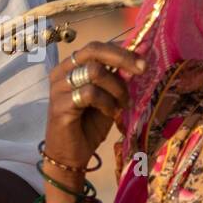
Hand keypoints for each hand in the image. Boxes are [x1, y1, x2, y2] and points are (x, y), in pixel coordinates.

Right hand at [43, 41, 144, 174]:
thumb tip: (140, 58)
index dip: (121, 50)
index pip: (96, 47)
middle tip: (142, 69)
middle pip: (93, 50)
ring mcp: (58, 88)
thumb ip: (117, 78)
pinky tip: (110, 113)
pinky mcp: (60, 105)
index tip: (144, 58)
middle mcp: (61, 72)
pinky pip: (90, 93)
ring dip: (116, 88)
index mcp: (71, 66)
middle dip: (122, 58)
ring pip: (95, 72)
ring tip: (123, 104)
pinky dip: (107, 103)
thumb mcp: (108, 97)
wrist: (71, 155)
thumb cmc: (89, 125)